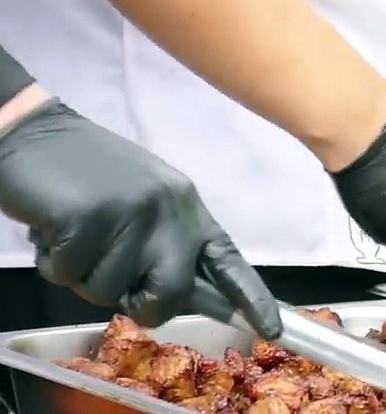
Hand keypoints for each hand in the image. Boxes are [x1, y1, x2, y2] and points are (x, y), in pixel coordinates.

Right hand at [0, 95, 280, 338]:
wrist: (36, 134)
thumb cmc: (89, 174)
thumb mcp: (146, 203)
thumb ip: (168, 246)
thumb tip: (187, 300)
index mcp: (188, 207)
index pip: (228, 259)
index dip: (251, 298)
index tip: (272, 329)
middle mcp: (169, 211)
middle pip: (171, 294)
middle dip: (138, 304)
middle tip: (107, 272)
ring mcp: (131, 215)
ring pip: (109, 293)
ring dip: (82, 275)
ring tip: (75, 233)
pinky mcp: (88, 220)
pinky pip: (69, 275)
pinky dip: (53, 261)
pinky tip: (53, 227)